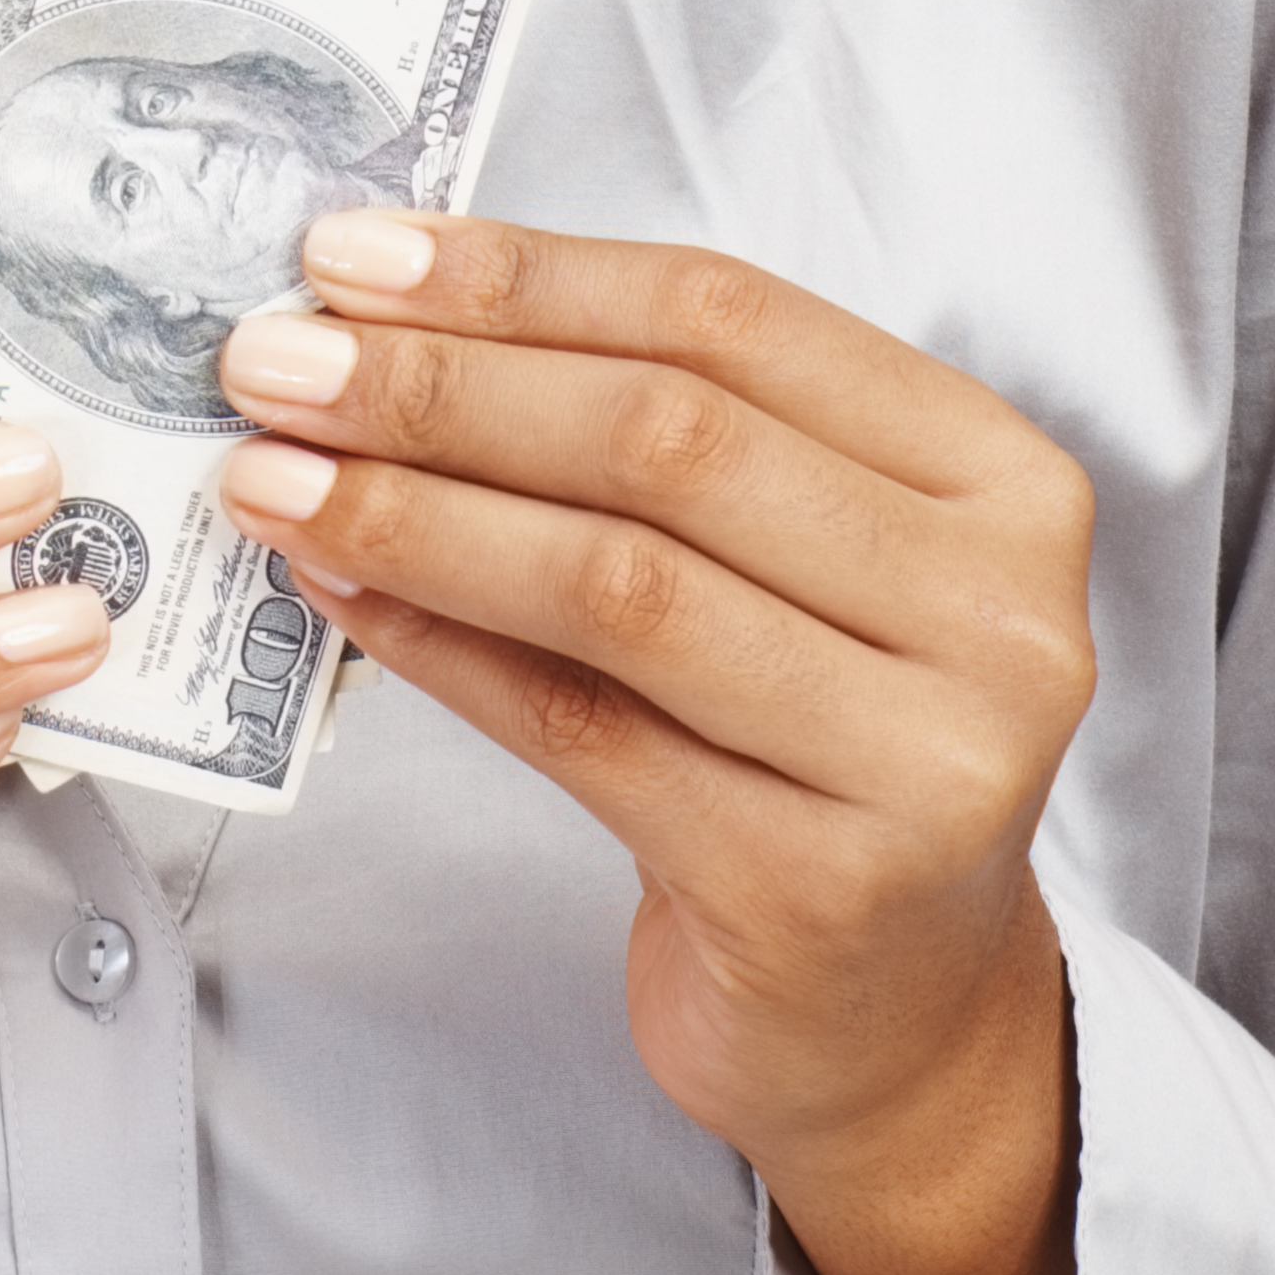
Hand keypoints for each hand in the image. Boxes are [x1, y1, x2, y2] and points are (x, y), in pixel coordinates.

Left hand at [216, 217, 1094, 1274]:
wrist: (896, 1018)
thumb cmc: (814, 744)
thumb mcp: (785, 562)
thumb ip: (646, 435)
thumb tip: (383, 313)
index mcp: (1002, 482)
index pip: (734, 319)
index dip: (527, 277)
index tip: (352, 256)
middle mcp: (997, 615)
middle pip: (672, 442)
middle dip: (444, 387)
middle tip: (273, 364)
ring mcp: (924, 762)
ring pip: (619, 583)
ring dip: (416, 512)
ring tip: (272, 476)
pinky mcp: (814, 888)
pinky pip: (580, 730)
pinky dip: (438, 646)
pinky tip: (338, 594)